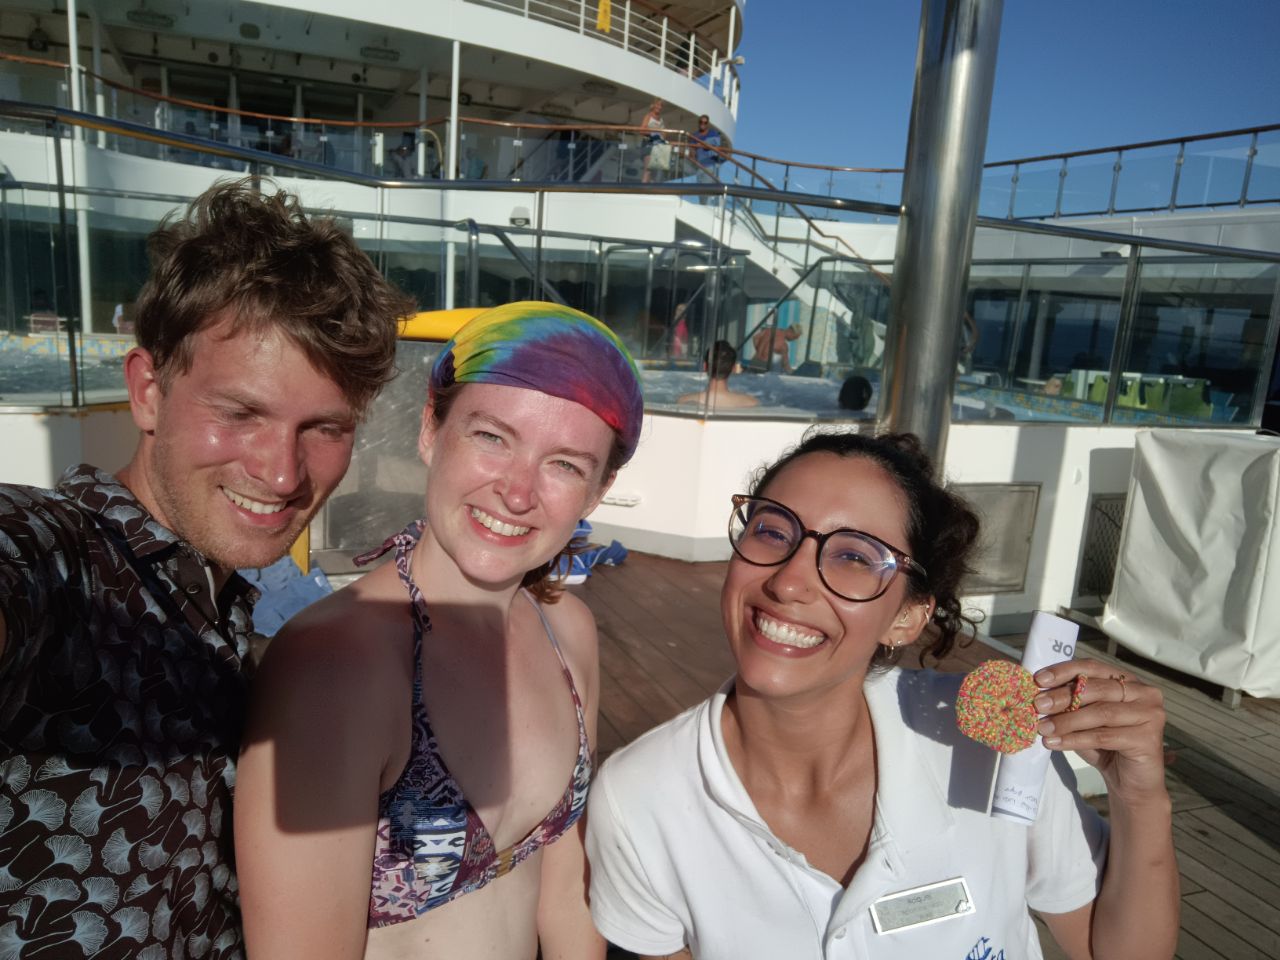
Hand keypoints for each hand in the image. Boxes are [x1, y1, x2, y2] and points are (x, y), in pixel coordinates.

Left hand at [1032, 659, 1168, 804]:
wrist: (1129, 783)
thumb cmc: (1104, 746)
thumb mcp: (1083, 719)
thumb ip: (1069, 704)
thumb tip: (1038, 693)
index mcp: (1129, 680)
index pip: (1093, 667)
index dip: (1064, 671)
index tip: (1038, 680)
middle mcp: (1144, 693)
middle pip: (1096, 689)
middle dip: (1063, 696)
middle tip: (1037, 705)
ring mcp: (1151, 714)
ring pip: (1101, 713)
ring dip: (1066, 721)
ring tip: (1042, 728)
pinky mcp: (1149, 738)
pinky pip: (1104, 736)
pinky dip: (1075, 739)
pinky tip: (1055, 743)